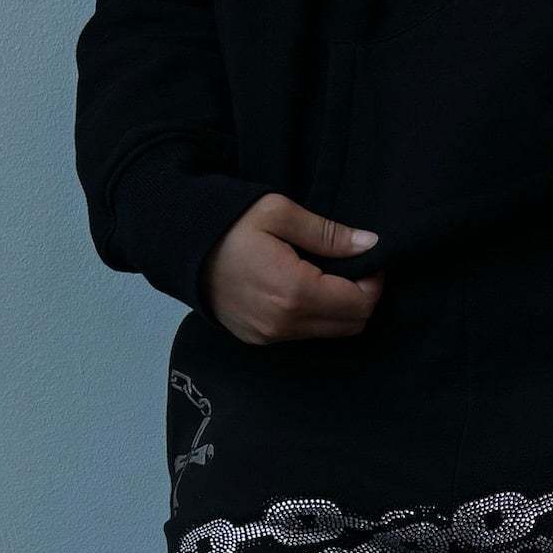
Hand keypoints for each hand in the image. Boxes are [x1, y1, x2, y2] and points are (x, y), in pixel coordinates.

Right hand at [203, 195, 384, 344]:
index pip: (359, 303)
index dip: (373, 281)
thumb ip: (328, 233)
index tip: (366, 259)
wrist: (179, 246)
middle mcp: (284, 323)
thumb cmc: (228, 223)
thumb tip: (369, 244)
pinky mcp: (259, 339)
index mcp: (294, 291)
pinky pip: (304, 335)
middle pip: (351, 325)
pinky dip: (315, 316)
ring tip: (325, 276)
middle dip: (361, 297)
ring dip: (339, 308)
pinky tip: (304, 289)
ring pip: (329, 332)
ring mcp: (270, 335)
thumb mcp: (279, 213)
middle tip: (351, 267)